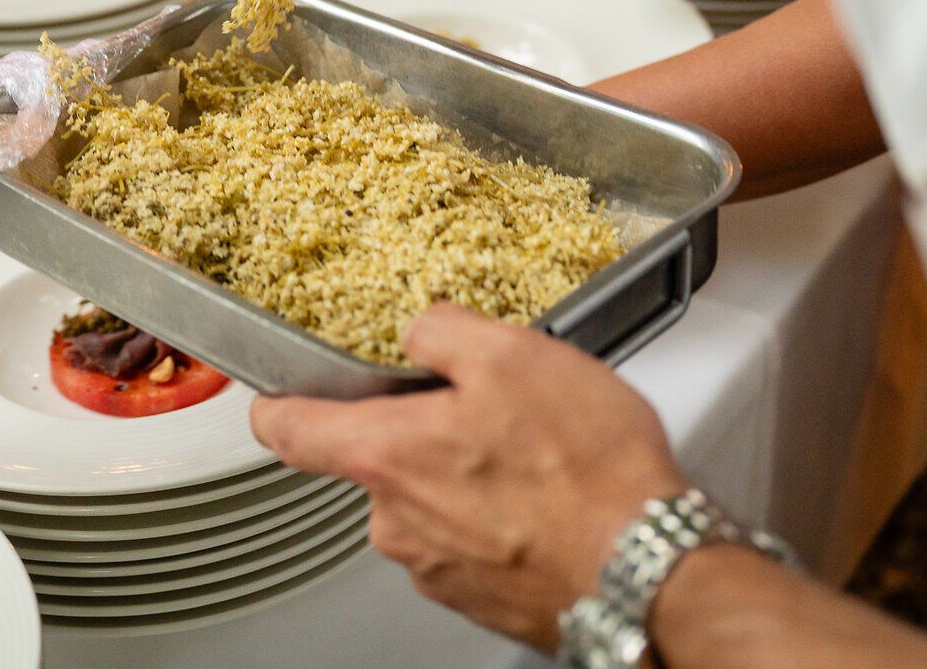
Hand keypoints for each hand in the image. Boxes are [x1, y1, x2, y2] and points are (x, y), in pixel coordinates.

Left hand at [251, 304, 686, 651]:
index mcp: (386, 455)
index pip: (287, 430)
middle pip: (379, 459)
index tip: (279, 392)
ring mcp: (436, 569)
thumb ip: (443, 329)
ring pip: (430, 500)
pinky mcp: (478, 598)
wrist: (648, 571)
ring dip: (466, 474)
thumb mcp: (513, 355)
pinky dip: (497, 515)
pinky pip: (469, 540)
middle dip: (423, 430)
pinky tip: (546, 497)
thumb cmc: (587, 473)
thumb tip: (421, 328)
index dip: (278, 402)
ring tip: (533, 456)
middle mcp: (396, 522)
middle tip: (487, 410)